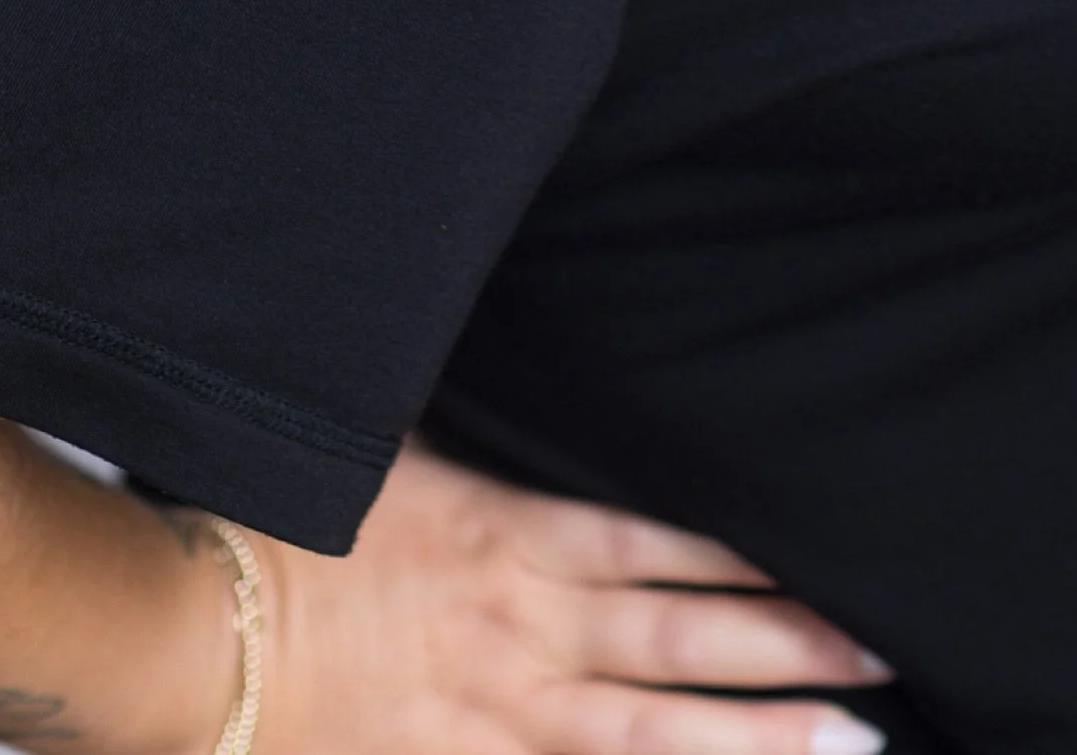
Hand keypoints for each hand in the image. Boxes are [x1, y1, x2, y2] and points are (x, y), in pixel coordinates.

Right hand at [254, 439, 891, 754]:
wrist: (194, 633)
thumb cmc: (292, 519)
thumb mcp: (397, 439)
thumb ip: (482, 424)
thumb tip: (535, 360)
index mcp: (517, 537)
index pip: (667, 547)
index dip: (755, 562)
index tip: (836, 568)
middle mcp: (524, 632)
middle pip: (681, 645)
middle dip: (787, 655)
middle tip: (882, 662)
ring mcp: (492, 717)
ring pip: (645, 738)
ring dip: (746, 743)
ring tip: (840, 746)